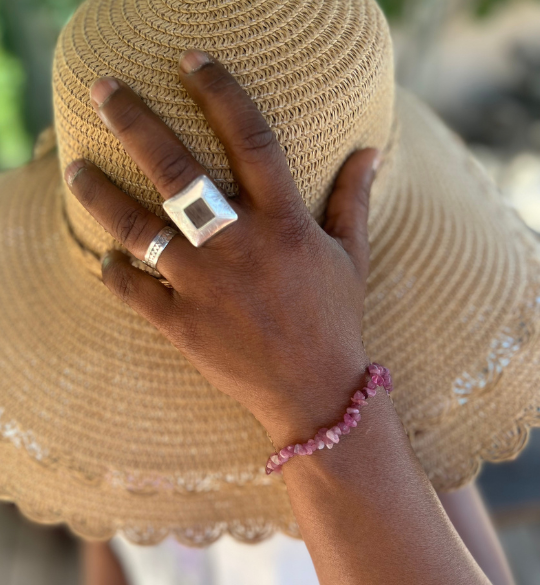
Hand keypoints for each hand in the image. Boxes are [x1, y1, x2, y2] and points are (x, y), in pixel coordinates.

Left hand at [65, 50, 380, 446]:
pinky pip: (134, 290)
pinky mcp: (184, 325)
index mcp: (285, 223)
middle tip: (104, 90)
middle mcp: (240, 247)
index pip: (250, 137)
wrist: (316, 393)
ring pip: (139, 228)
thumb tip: (371, 150)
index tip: (191, 60)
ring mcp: (206, 287)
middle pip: (177, 171)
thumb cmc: (336, 321)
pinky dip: (115, 271)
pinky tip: (107, 257)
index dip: (219, 91)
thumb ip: (354, 200)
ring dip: (100, 194)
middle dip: (135, 121)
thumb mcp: (352, 257)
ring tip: (76, 169)